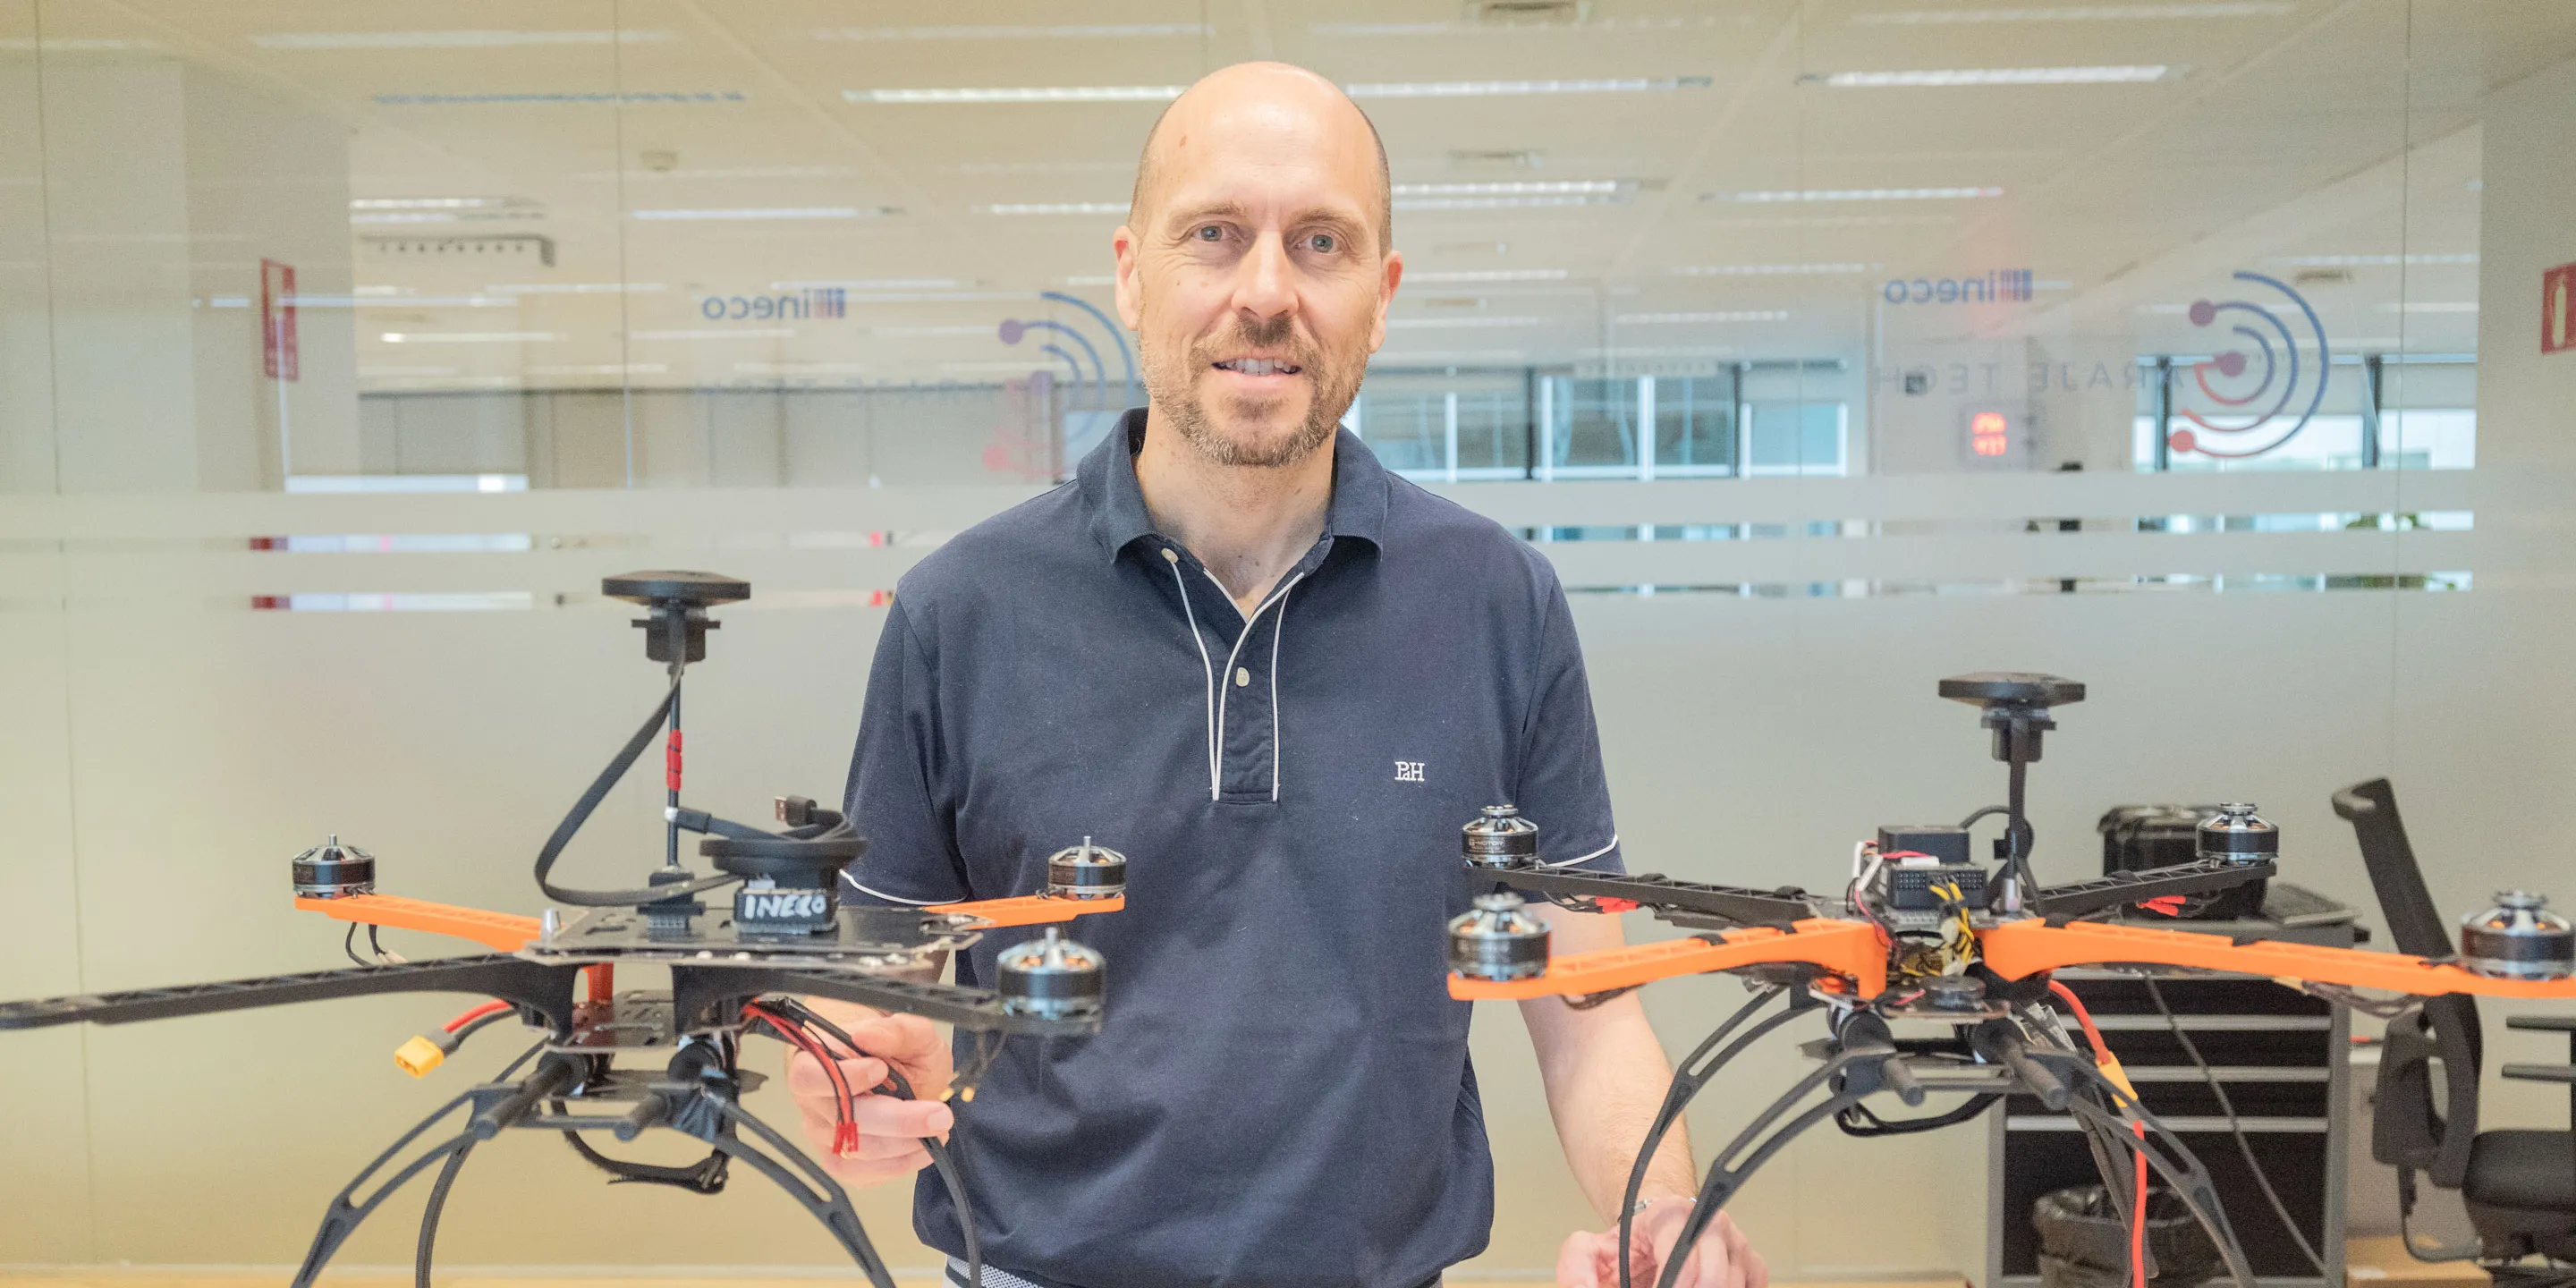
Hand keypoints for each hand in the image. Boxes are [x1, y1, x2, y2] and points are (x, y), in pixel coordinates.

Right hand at [783, 1007, 957, 1186]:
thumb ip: (894, 1029)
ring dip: (902, 1144)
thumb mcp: (908, 1031)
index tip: (882, 1069)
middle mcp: (813, 1101)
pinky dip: (898, 1165)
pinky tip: (921, 1148)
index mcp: (815, 1061)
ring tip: (938, 1127)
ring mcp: (824, 1134)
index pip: (810, 1076)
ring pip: (855, 1152)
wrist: (891, 1069)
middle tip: (938, 1114)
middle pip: (841, 1121)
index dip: (845, 1078)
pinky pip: (862, 1174)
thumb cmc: (893, 1048)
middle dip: (895, 1121)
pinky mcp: (840, 1161)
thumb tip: (868, 1037)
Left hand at [1556, 1201, 1766, 1287]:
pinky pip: (1754, 1287)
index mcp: (1671, 1215)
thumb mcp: (1589, 1249)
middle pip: (1717, 1276)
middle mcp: (1711, 1225)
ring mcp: (1736, 1245)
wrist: (1653, 1233)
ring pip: (1733, 1286)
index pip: (1682, 1251)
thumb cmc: (1629, 1245)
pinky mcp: (1752, 1266)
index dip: (1672, 1282)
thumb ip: (1576, 1265)